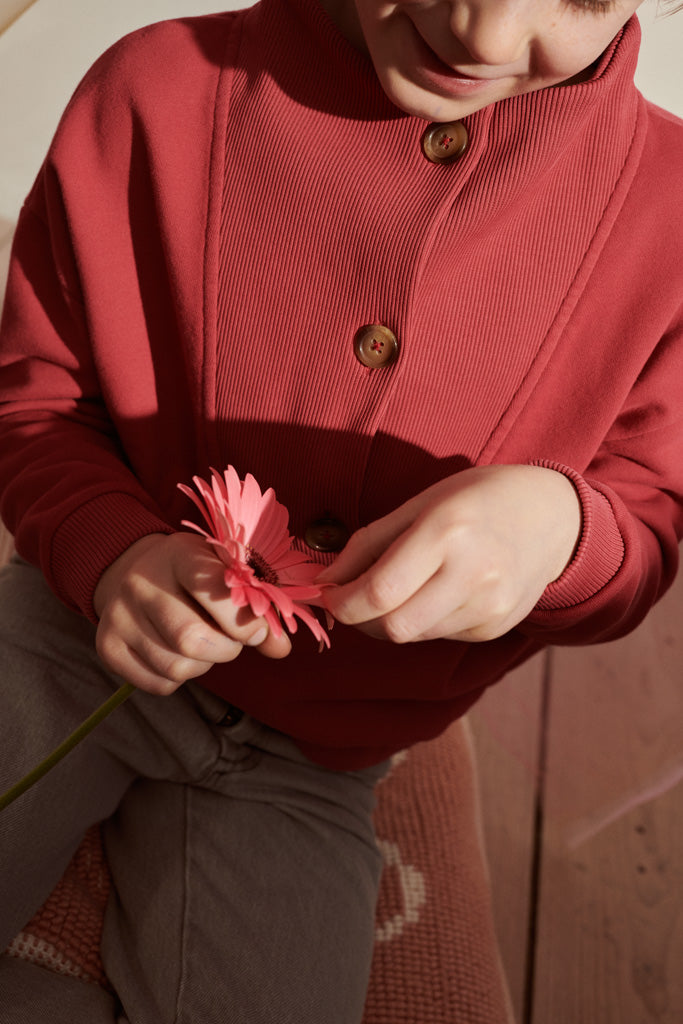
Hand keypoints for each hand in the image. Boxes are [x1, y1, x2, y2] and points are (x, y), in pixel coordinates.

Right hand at [93, 532, 290, 694]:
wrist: (132, 570)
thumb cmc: (192, 573)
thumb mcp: (225, 571)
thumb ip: (256, 607)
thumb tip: (281, 647)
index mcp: (178, 554)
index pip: (210, 587)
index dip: (241, 618)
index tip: (257, 631)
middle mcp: (141, 582)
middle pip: (191, 639)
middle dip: (226, 650)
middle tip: (232, 642)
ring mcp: (118, 615)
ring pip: (176, 667)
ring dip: (204, 666)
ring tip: (206, 645)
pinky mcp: (107, 647)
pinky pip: (158, 684)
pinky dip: (180, 679)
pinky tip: (180, 654)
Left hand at [317, 465, 581, 643]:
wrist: (552, 516)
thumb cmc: (476, 500)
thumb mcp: (420, 504)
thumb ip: (368, 543)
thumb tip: (326, 582)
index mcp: (448, 531)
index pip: (380, 591)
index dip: (343, 602)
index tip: (329, 595)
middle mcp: (473, 573)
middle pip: (394, 627)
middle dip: (361, 620)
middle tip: (353, 600)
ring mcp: (490, 605)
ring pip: (414, 636)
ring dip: (390, 621)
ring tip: (398, 590)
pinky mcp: (497, 626)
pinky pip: (440, 636)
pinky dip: (423, 622)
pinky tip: (436, 593)